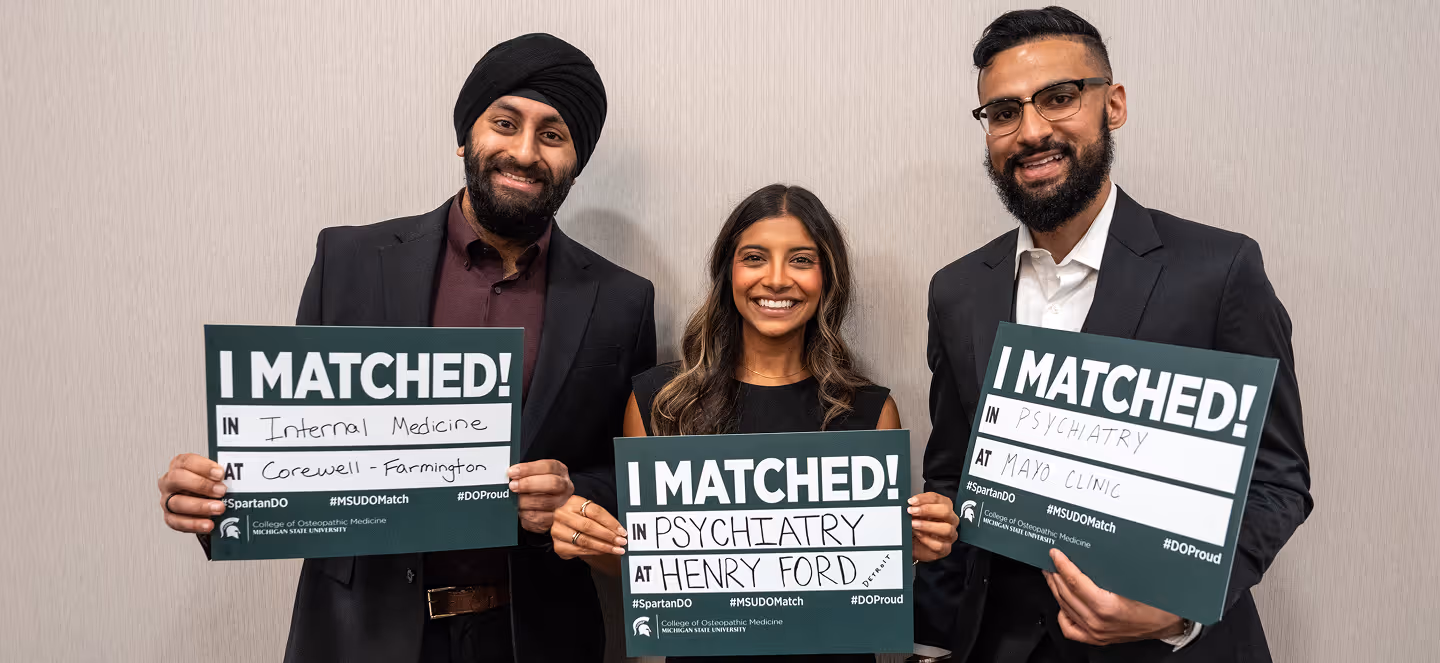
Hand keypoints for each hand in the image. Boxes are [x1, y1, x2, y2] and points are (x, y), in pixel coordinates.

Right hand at [158, 453, 226, 533]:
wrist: (199, 500)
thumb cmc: (205, 483)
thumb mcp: (211, 474)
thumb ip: (218, 474)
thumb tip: (233, 478)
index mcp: (179, 466)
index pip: (186, 461)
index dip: (203, 467)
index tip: (220, 473)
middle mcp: (169, 482)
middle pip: (177, 479)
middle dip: (201, 485)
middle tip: (221, 491)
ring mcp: (166, 500)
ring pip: (177, 502)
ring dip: (200, 506)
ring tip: (219, 508)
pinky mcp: (169, 517)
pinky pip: (177, 522)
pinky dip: (194, 524)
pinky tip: (208, 524)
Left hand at [508, 459, 573, 533]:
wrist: (544, 507)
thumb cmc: (537, 487)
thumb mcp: (535, 475)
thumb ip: (525, 473)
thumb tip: (510, 473)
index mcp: (560, 472)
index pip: (549, 467)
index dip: (529, 469)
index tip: (512, 472)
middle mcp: (565, 488)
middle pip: (552, 483)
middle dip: (529, 484)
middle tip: (513, 486)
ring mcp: (562, 505)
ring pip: (544, 503)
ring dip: (525, 501)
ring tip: (514, 500)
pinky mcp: (555, 520)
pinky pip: (539, 519)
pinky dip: (526, 515)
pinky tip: (519, 511)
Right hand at [550, 494, 626, 559]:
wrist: (565, 526)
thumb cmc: (580, 518)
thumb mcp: (588, 511)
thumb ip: (602, 518)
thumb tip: (620, 530)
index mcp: (573, 502)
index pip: (595, 512)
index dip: (610, 522)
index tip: (622, 531)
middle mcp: (562, 515)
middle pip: (588, 526)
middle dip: (608, 535)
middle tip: (621, 542)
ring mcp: (558, 531)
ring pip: (584, 540)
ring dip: (603, 546)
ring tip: (616, 549)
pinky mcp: (558, 545)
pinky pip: (579, 550)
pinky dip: (594, 552)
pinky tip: (603, 551)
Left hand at [909, 492, 958, 561]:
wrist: (916, 545)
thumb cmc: (918, 527)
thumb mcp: (916, 515)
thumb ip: (915, 508)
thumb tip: (909, 505)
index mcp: (945, 507)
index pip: (938, 499)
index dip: (924, 499)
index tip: (911, 501)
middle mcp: (950, 520)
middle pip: (946, 511)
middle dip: (927, 510)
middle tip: (912, 511)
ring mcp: (950, 535)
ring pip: (946, 529)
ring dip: (927, 526)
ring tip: (914, 525)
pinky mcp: (946, 548)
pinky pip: (940, 545)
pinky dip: (927, 540)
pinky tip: (918, 536)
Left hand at [1043, 548, 1185, 644]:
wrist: (1170, 624)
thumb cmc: (1158, 604)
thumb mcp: (1136, 581)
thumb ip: (1112, 569)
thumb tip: (1092, 551)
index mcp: (1107, 607)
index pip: (1075, 582)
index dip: (1062, 565)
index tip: (1055, 554)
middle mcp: (1098, 622)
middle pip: (1065, 594)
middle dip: (1055, 574)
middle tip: (1051, 561)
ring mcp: (1095, 632)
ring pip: (1064, 608)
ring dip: (1056, 589)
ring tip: (1053, 575)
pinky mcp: (1097, 638)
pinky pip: (1070, 628)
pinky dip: (1062, 614)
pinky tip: (1062, 603)